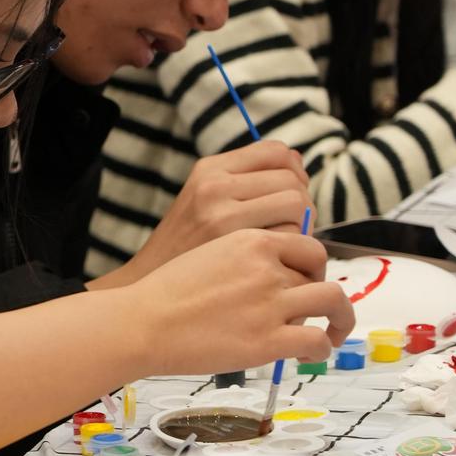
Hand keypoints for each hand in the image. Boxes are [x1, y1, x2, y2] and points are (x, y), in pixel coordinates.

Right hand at [99, 142, 311, 287]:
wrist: (152, 303)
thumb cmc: (185, 256)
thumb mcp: (202, 203)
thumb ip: (244, 182)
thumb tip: (297, 163)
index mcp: (209, 171)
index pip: (276, 152)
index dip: (294, 172)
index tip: (290, 194)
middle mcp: (216, 187)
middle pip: (292, 181)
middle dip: (302, 205)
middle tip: (291, 230)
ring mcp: (225, 218)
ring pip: (298, 207)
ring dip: (303, 230)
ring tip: (285, 251)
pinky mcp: (239, 250)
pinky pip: (294, 239)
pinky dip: (295, 254)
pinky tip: (280, 268)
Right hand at [129, 227, 352, 374]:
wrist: (143, 323)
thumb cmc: (165, 295)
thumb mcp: (207, 254)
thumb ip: (242, 259)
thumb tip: (267, 276)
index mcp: (251, 241)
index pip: (307, 245)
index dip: (313, 265)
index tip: (306, 280)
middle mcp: (266, 268)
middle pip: (322, 271)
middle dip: (323, 289)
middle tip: (318, 309)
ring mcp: (270, 304)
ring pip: (333, 300)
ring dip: (341, 318)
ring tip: (334, 333)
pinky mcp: (267, 340)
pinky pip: (317, 340)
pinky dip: (322, 348)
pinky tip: (306, 355)